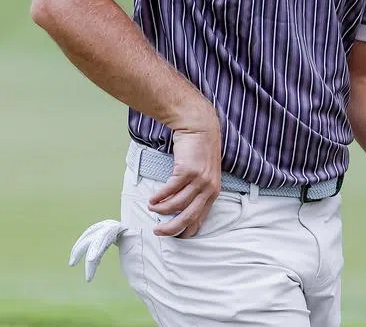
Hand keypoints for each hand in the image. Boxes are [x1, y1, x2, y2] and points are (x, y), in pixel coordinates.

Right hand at [147, 114, 221, 237]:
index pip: (200, 219)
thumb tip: (180, 210)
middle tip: (158, 231)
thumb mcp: (206, 174)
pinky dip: (159, 197)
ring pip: (176, 204)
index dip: (186, 231)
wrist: (200, 128)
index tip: (174, 237)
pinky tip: (152, 199)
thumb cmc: (200, 152)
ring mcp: (199, 180)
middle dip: (171, 228)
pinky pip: (169, 190)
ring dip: (161, 209)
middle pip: (188, 217)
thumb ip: (198, 191)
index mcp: (214, 192)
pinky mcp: (187, 171)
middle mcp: (209, 188)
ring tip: (152, 207)